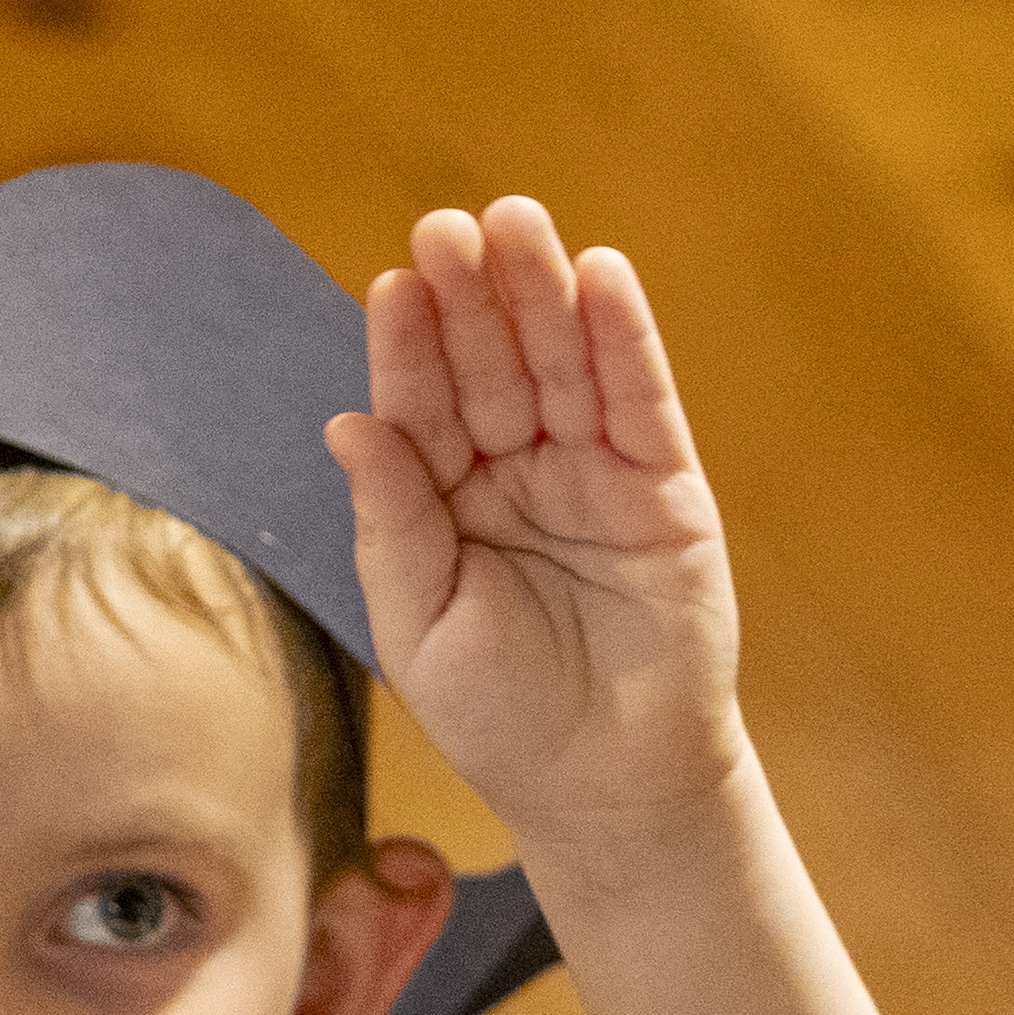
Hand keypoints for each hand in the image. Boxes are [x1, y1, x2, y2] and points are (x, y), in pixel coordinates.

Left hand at [329, 199, 750, 873]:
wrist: (607, 790)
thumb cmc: (501, 718)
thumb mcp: (421, 626)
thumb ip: (396, 522)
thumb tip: (349, 423)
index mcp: (443, 499)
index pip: (421, 404)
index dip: (410, 345)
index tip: (394, 285)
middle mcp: (515, 471)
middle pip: (490, 363)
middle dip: (472, 295)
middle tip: (450, 228)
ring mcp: (591, 472)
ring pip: (563, 363)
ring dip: (543, 291)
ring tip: (518, 223)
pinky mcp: (664, 488)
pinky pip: (642, 401)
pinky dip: (625, 338)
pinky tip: (602, 276)